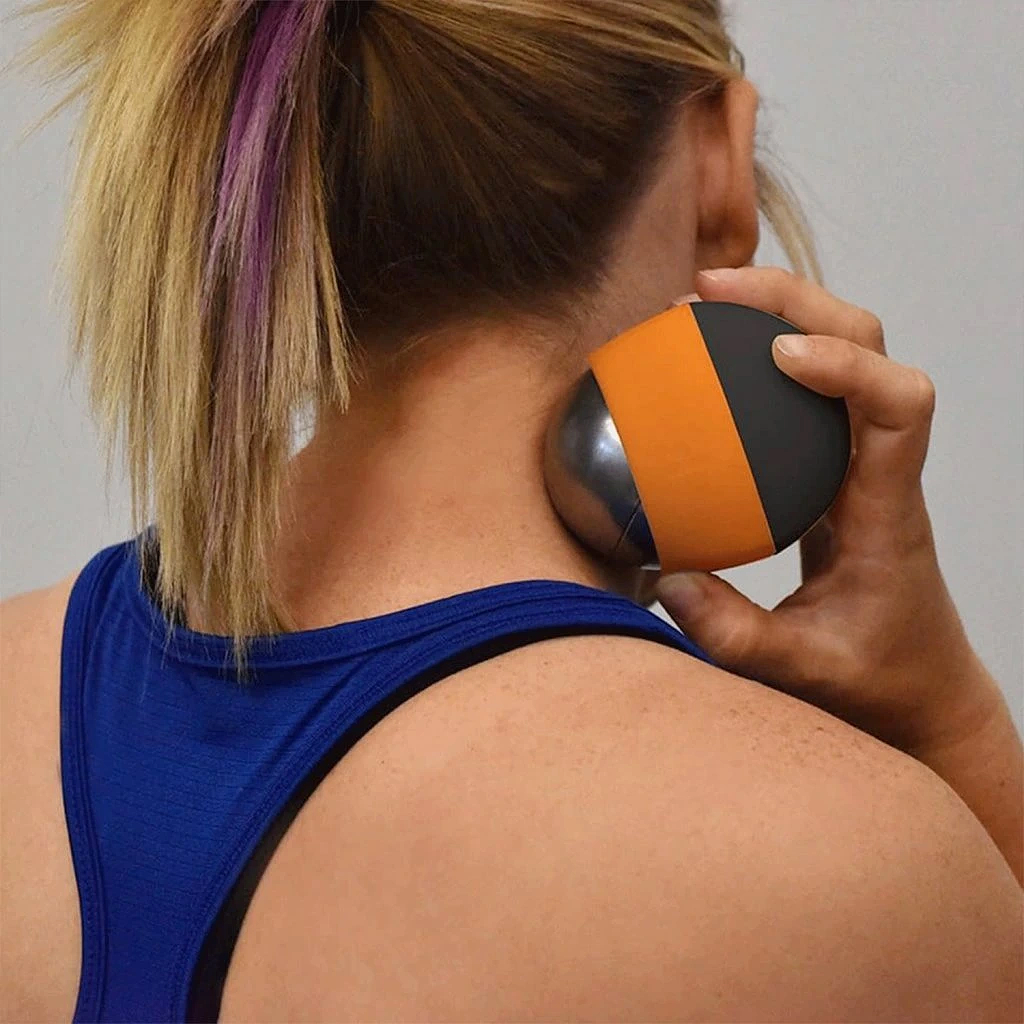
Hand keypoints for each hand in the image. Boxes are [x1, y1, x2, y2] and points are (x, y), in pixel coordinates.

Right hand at [656, 266, 1003, 753]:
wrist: (919, 687)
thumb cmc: (877, 680)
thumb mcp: (802, 670)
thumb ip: (733, 634)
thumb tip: (667, 579)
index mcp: (889, 509)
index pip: (901, 405)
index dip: (848, 363)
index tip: (778, 357)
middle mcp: (880, 469)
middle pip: (870, 343)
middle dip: (797, 300)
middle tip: (709, 293)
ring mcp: (858, 462)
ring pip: (847, 348)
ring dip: (782, 311)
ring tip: (701, 305)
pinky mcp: (833, 467)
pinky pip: (807, 390)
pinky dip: (762, 353)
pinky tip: (709, 361)